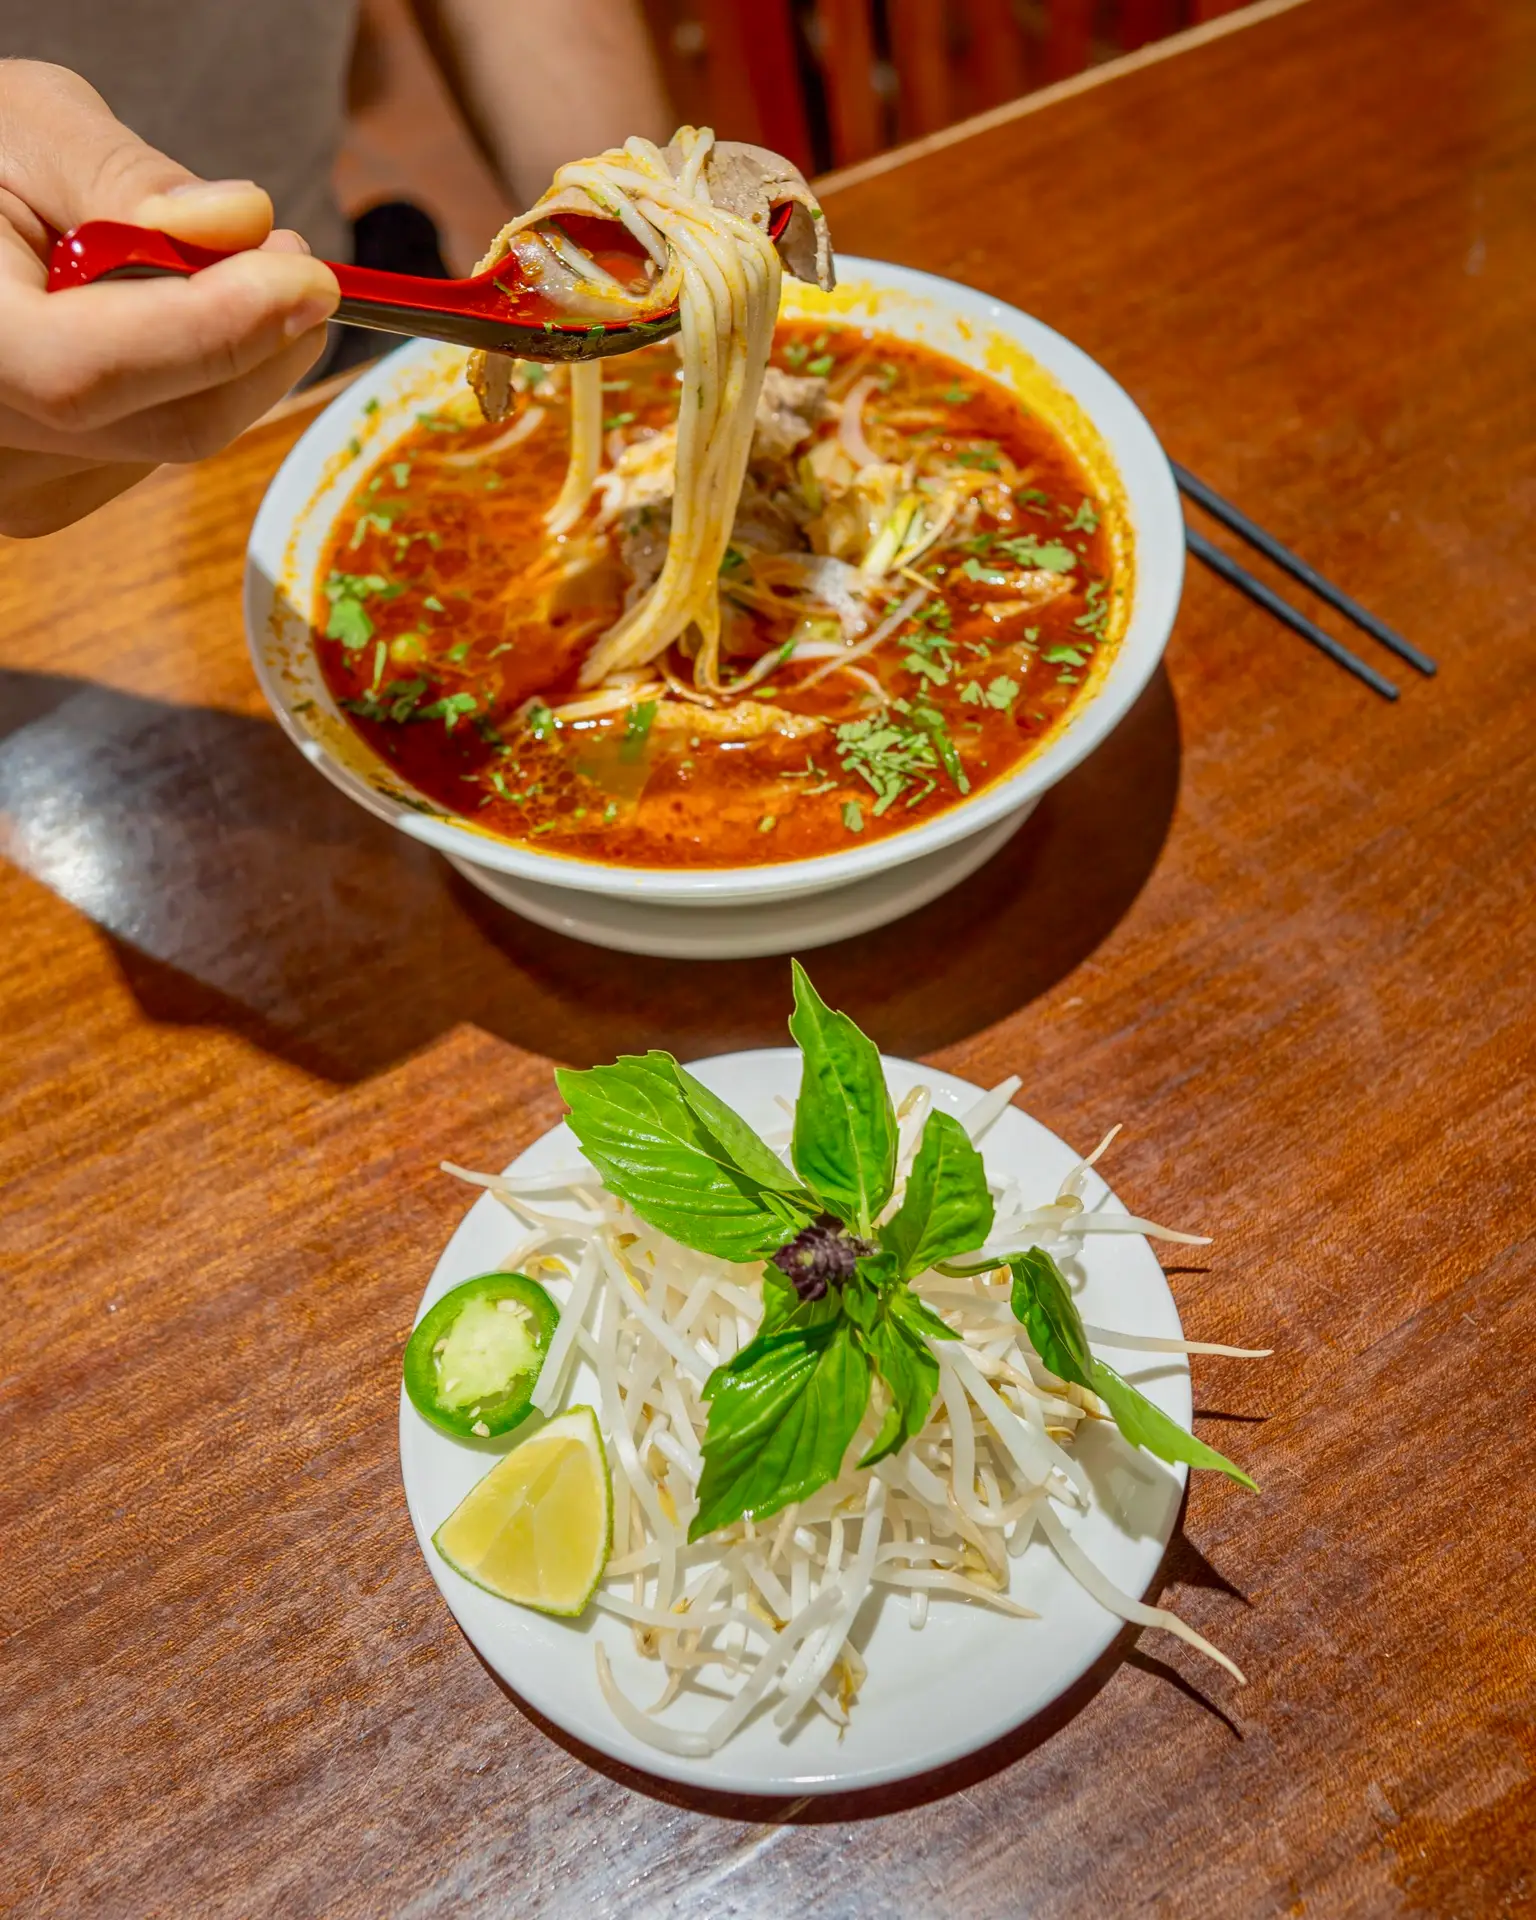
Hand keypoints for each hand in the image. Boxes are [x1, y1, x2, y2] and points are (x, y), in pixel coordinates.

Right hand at [0, 62, 340, 536]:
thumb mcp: (31, 126)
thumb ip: (126, 177)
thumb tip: (241, 223)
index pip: (90, 372)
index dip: (218, 328)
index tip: (309, 278)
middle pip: (167, 425)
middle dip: (260, 344)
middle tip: (296, 264)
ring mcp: (15, 482)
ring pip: (179, 439)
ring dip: (230, 357)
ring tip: (206, 267)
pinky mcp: (52, 493)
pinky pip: (163, 449)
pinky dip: (194, 382)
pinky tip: (159, 321)